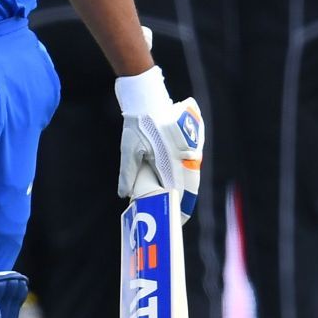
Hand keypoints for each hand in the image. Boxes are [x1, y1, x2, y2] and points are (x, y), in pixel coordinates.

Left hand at [115, 66, 202, 221]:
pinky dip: (187, 174)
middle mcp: (185, 156)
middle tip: (178, 214)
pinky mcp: (191, 141)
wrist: (149, 97)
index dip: (179, 208)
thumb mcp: (129, 150)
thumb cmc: (138, 123)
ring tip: (179, 201)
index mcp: (171, 161)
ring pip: (193, 174)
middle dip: (185, 201)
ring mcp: (191, 148)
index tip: (177, 220)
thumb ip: (127, 173)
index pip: (179, 192)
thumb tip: (124, 194)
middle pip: (190, 186)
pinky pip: (192, 163)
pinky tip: (180, 180)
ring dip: (187, 188)